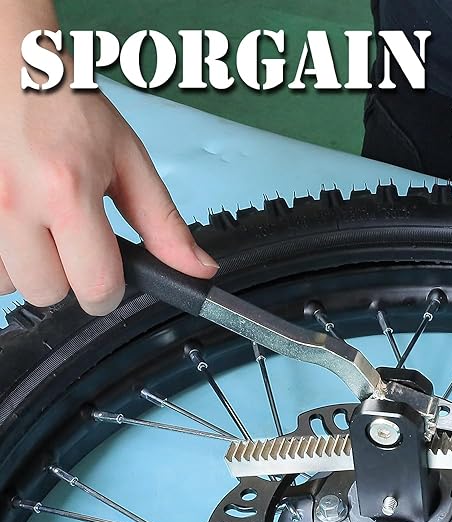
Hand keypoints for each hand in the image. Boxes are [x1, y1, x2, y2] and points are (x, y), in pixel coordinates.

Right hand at [0, 85, 216, 315]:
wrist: (8, 64)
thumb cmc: (65, 106)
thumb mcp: (128, 160)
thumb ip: (163, 224)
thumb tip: (200, 270)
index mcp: (67, 190)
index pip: (97, 286)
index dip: (110, 290)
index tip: (110, 274)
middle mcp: (14, 202)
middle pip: (49, 293)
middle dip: (68, 279)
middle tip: (71, 241)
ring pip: (7, 284)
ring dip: (28, 267)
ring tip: (38, 226)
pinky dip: (1, 254)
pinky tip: (14, 224)